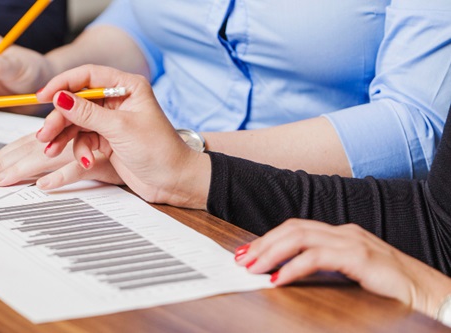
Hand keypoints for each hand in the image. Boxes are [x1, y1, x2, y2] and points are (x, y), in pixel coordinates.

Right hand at [33, 65, 209, 208]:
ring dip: (63, 137)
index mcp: (127, 86)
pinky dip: (79, 150)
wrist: (174, 181)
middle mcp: (118, 100)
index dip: (63, 84)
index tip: (43, 96)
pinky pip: (83, 138)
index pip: (87, 76)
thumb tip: (59, 98)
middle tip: (46, 134)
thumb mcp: (120, 129)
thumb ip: (87, 113)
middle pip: (77, 101)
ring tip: (52, 151)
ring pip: (77, 122)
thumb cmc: (160, 150)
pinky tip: (84, 161)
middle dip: (60, 118)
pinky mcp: (108, 139)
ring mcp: (112, 120)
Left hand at [235, 219, 450, 316]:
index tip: (246, 253)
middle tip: (241, 260)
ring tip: (253, 268)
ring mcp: (354, 241)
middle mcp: (345, 232)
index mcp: (341, 233)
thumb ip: (323, 268)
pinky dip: (293, 267)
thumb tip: (286, 273)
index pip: (295, 228)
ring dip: (271, 252)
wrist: (432, 294)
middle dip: (263, 243)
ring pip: (301, 237)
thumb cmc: (391, 288)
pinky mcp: (361, 257)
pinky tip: (279, 279)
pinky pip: (318, 257)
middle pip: (293, 228)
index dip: (268, 239)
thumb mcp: (350, 274)